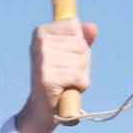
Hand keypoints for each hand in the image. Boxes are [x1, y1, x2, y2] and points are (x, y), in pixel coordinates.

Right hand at [19, 17, 97, 132]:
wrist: (45, 107)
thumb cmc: (61, 76)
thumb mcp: (72, 53)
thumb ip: (83, 37)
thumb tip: (92, 27)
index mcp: (41, 32)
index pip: (74, 25)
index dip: (79, 42)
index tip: (67, 55)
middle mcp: (39, 43)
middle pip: (80, 43)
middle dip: (82, 61)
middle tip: (67, 72)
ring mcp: (42, 60)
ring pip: (81, 60)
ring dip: (81, 74)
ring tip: (67, 81)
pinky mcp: (47, 78)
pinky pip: (78, 76)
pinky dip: (79, 85)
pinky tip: (67, 89)